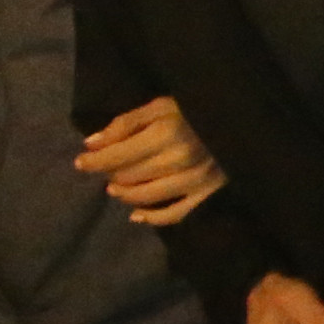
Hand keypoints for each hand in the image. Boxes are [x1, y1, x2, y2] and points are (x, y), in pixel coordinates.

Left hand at [76, 96, 225, 227]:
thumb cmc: (197, 107)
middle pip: (129, 176)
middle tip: (105, 170)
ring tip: (115, 188)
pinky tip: (136, 216)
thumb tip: (90, 144)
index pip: (116, 155)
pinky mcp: (208, 193)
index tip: (81, 162)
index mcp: (165, 133)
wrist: (242, 119)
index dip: (93, 161)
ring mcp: (195, 180)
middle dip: (110, 174)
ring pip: (147, 197)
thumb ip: (126, 123)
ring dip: (125, 195)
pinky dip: (152, 218)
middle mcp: (178, 160)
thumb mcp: (161, 105)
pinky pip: (175, 214)